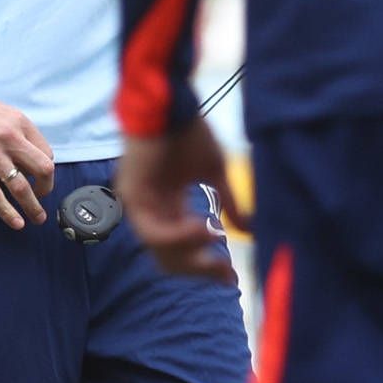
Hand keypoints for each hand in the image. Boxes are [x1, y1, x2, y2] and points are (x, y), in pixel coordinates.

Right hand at [0, 97, 54, 228]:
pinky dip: (8, 212)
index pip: (46, 154)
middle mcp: (10, 138)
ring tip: (37, 218)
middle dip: (46, 189)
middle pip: (42, 170)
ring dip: (32, 207)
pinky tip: (16, 223)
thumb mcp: (5, 115)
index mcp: (21, 123)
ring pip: (20, 187)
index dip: (46, 171)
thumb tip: (32, 161)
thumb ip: (20, 134)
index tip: (40, 179)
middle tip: (42, 198)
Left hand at [121, 117, 246, 283]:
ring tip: (215, 247)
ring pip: (160, 250)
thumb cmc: (189, 132)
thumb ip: (228, 202)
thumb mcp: (215, 172)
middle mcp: (149, 210)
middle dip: (200, 270)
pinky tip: (203, 229)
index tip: (231, 279)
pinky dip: (178, 237)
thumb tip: (249, 231)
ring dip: (191, 254)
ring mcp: (138, 204)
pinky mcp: (132, 195)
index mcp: (167, 206)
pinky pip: (153, 231)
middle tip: (226, 272)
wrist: (171, 103)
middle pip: (170, 258)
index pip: (182, 249)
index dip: (205, 267)